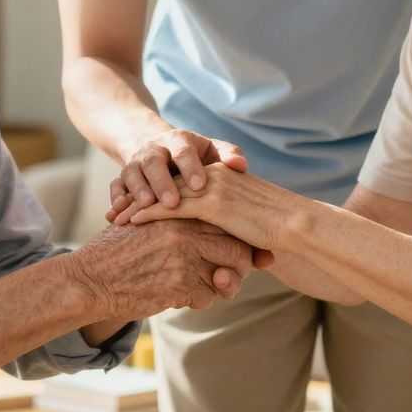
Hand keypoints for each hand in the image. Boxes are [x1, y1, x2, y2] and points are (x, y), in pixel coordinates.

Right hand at [67, 218, 256, 315]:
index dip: (238, 238)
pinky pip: (208, 297)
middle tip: (227, 274)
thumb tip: (213, 230)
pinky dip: (199, 300)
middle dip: (238, 266)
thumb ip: (178, 222)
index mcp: (180, 210)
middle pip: (237, 248)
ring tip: (205, 287)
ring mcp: (185, 257)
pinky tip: (179, 296)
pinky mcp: (180, 284)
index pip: (226, 221)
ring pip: (228, 275)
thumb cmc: (116, 252)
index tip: (238, 250)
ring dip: (221, 286)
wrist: (90, 279)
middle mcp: (186, 230)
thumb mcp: (148, 223)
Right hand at [111, 128, 246, 211]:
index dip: (190, 167)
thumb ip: (228, 155)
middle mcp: (154, 150)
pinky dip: (116, 198)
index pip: (184, 151)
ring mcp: (136, 163)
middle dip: (162, 181)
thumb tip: (240, 166)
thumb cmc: (194, 156)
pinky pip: (115, 186)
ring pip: (131, 173)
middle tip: (172, 202)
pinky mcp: (123, 177)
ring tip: (146, 206)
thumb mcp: (210, 150)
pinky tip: (117, 215)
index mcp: (178, 141)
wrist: (158, 148)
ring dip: (137, 189)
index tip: (200, 185)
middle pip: (154, 161)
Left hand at [119, 164, 292, 251]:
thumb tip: (220, 235)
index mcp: (221, 176)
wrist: (295, 224)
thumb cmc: (278, 227)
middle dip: (139, 197)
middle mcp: (212, 176)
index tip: (136, 204)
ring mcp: (210, 188)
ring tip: (116, 218)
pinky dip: (149, 213)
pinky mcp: (210, 203)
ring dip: (138, 206)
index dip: (156, 193)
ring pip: (164, 195)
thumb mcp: (247, 219)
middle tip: (117, 210)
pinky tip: (131, 222)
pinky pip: (171, 207)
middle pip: (166, 185)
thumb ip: (229, 220)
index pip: (180, 183)